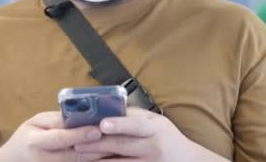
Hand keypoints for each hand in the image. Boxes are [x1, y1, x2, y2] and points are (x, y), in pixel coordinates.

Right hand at [0, 112, 111, 161]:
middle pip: (76, 155)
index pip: (60, 138)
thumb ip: (56, 120)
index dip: (79, 135)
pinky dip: (95, 161)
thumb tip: (80, 114)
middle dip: (98, 147)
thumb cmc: (26, 137)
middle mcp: (44, 160)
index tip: (97, 130)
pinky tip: (109, 156)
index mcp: (35, 142)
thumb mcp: (35, 122)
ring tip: (119, 146)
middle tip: (118, 138)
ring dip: (101, 157)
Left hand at [74, 108, 227, 161]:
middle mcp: (152, 148)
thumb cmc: (168, 137)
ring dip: (97, 159)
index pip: (135, 126)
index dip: (119, 124)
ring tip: (79, 153)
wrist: (187, 161)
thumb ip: (134, 115)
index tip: (102, 124)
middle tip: (77, 141)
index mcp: (156, 129)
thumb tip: (109, 108)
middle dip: (97, 144)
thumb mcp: (157, 121)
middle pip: (121, 146)